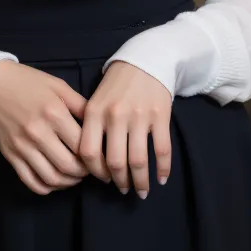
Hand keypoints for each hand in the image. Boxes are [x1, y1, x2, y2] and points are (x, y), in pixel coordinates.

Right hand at [0, 59, 88, 195]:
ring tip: (73, 176)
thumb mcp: (58, 85)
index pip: (82, 145)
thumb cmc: (28, 82)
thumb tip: (98, 124)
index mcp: (54, 113)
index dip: (94, 155)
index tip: (98, 156)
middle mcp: (39, 133)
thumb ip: (80, 104)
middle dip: (83, 173)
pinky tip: (54, 181)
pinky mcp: (10, 155)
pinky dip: (46, 188)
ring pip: (51, 178)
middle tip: (88, 169)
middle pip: (69, 166)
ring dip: (67, 183)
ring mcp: (23, 146)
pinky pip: (31, 181)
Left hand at [79, 60, 171, 197]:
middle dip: (120, 182)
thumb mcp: (96, 100)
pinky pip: (162, 150)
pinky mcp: (160, 116)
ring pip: (139, 160)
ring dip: (140, 181)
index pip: (88, 153)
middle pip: (115, 162)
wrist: (146, 60)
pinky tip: (161, 179)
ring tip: (141, 190)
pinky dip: (163, 169)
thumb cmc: (117, 84)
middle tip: (123, 189)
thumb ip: (91, 126)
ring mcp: (139, 116)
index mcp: (95, 112)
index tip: (103, 179)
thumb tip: (91, 163)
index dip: (95, 172)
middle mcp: (115, 115)